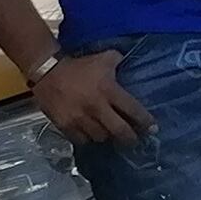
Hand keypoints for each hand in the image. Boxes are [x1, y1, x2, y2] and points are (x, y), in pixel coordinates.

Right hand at [30, 48, 152, 145]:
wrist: (48, 73)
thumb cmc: (79, 66)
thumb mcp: (104, 58)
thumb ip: (118, 61)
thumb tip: (127, 61)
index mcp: (109, 91)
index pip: (132, 110)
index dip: (145, 121)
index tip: (152, 129)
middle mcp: (97, 108)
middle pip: (119, 130)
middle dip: (129, 138)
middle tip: (135, 140)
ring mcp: (80, 119)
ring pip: (100, 137)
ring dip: (107, 136)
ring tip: (111, 134)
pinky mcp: (65, 125)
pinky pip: (81, 139)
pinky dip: (88, 139)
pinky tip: (91, 135)